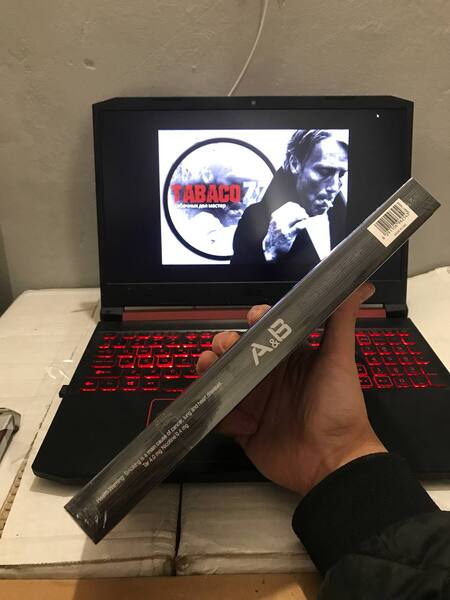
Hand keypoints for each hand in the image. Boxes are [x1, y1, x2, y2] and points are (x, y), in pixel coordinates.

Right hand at [197, 283, 385, 495]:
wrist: (332, 461)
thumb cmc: (339, 406)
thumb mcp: (340, 359)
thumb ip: (341, 321)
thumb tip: (360, 285)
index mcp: (289, 358)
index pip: (265, 332)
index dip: (254, 321)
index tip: (253, 318)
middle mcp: (269, 377)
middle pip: (237, 352)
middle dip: (224, 343)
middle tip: (224, 348)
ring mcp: (254, 403)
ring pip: (223, 379)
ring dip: (211, 369)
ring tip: (208, 368)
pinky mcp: (243, 429)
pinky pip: (220, 414)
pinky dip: (215, 408)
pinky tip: (220, 406)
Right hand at [262, 202, 308, 261]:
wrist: (270, 248)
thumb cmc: (275, 235)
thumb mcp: (276, 222)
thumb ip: (283, 215)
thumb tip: (297, 209)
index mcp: (276, 215)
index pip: (289, 205)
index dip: (297, 207)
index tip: (301, 210)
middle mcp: (278, 220)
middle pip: (294, 210)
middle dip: (302, 211)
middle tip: (305, 215)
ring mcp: (282, 227)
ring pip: (296, 216)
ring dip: (304, 216)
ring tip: (306, 219)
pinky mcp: (287, 235)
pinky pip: (298, 226)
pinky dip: (304, 223)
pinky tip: (307, 223)